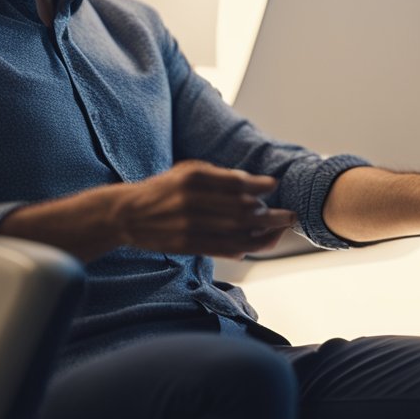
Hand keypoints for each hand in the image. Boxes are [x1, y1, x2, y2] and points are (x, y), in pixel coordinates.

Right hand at [111, 160, 295, 257]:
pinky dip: (244, 247)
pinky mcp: (187, 244)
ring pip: (235, 232)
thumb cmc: (165, 188)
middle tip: (291, 215)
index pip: (235, 182)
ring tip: (281, 231)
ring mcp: (189, 225)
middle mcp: (191, 201)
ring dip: (263, 234)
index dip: (259, 186)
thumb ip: (219, 176)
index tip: (275, 185)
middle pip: (241, 210)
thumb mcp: (187, 171)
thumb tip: (255, 186)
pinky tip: (257, 243)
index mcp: (193, 177)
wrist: (128, 213)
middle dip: (271, 215)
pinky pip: (222, 248)